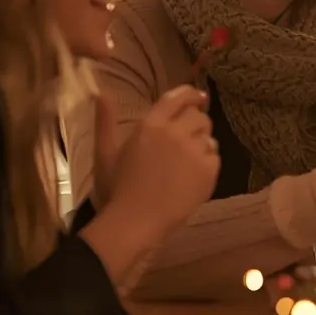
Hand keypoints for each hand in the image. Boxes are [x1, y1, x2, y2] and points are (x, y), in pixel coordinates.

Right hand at [81, 87, 219, 278]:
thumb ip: (105, 122)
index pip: (179, 97)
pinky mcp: (208, 170)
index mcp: (150, 125)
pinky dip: (207, 163)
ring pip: (209, 136)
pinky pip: (215, 156)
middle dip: (195, 124)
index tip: (198, 97)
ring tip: (185, 162)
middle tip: (185, 140)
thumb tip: (100, 93)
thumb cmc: (118, 189)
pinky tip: (191, 176)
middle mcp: (175, 132)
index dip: (191, 94)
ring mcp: (194, 151)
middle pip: (199, 116)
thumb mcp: (106, 153)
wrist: (136, 221)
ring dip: (201, 144)